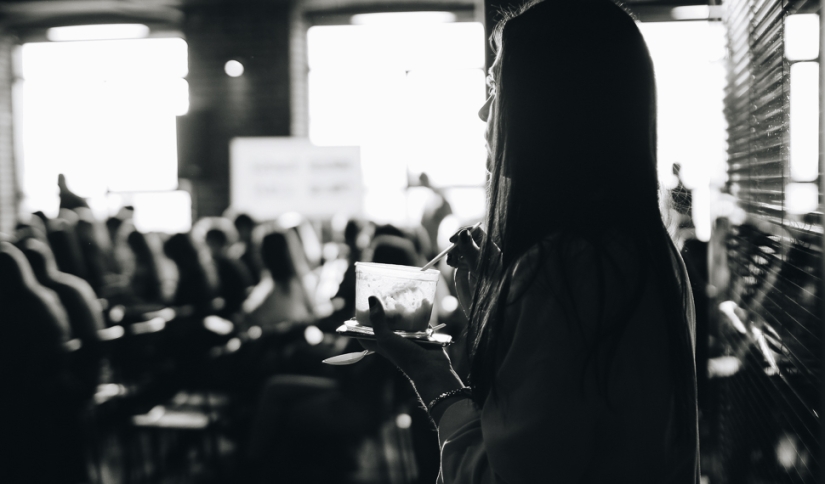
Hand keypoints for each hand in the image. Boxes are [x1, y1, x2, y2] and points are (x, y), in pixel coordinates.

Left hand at [360, 297, 464, 412]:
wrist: (430, 368)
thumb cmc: (404, 356)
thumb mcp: (386, 338)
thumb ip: (378, 320)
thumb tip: (371, 299)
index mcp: (380, 344)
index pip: (364, 336)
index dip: (359, 326)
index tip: (359, 312)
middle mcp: (393, 341)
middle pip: (384, 325)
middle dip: (384, 312)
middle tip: (383, 296)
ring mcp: (408, 338)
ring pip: (402, 321)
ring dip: (403, 310)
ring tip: (402, 295)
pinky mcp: (422, 335)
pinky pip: (420, 321)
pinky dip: (421, 312)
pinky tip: (422, 301)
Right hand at [445, 226, 482, 316]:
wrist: (490, 305)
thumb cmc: (492, 284)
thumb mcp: (480, 266)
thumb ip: (470, 249)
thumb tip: (463, 233)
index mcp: (489, 248)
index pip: (475, 232)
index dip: (464, 232)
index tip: (453, 240)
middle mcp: (480, 253)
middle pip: (465, 239)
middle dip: (456, 243)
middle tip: (451, 252)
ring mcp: (472, 261)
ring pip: (459, 249)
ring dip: (452, 251)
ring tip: (451, 260)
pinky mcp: (465, 270)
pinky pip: (456, 260)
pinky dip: (452, 259)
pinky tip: (451, 263)